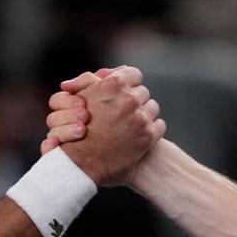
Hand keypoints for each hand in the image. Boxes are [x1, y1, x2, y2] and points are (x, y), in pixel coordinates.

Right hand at [40, 67, 165, 185]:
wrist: (81, 164)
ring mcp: (140, 117)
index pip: (133, 74)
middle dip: (134, 102)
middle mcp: (129, 98)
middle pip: (143, 92)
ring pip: (152, 108)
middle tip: (121, 115)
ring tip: (128, 127)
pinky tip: (135, 137)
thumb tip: (111, 72)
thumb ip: (92, 79)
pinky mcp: (149, 135)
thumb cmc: (77, 129)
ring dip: (143, 115)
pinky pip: (159, 125)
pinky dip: (150, 130)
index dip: (127, 84)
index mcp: (113, 84)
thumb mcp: (79, 98)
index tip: (122, 95)